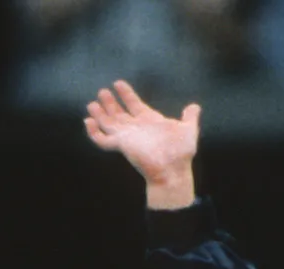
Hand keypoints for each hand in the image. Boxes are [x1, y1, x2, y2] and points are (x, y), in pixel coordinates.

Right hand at [84, 81, 200, 209]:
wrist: (173, 170)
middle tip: (102, 91)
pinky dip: (93, 132)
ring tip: (92, 104)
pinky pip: (102, 140)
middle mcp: (136, 128)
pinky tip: (88, 122)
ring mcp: (127, 137)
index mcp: (149, 121)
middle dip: (110, 103)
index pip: (134, 104)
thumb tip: (194, 106)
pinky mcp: (120, 145)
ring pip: (108, 124)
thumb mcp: (189, 130)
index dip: (126, 94)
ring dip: (99, 114)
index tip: (118, 83)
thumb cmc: (181, 153)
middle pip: (118, 113)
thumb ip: (190, 117)